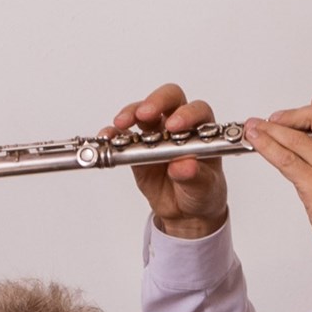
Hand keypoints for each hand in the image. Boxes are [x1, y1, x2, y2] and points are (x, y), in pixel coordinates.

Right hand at [111, 80, 228, 238]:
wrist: (185, 212)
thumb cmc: (201, 192)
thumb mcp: (204, 188)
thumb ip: (196, 176)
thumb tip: (184, 165)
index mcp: (201, 131)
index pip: (196, 111)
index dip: (186, 114)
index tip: (174, 126)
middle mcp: (179, 127)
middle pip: (169, 100)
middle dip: (156, 102)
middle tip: (145, 114)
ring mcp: (156, 134)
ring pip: (143, 112)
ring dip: (130, 113)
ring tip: (121, 124)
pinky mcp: (137, 148)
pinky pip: (122, 136)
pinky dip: (113, 134)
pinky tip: (107, 138)